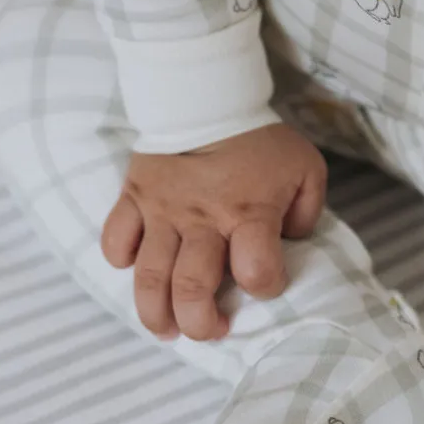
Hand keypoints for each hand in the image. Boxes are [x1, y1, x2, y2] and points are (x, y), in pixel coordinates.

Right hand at [102, 124, 326, 343]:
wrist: (208, 93)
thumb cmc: (260, 139)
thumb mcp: (305, 169)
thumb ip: (307, 213)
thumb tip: (291, 245)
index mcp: (249, 212)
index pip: (257, 271)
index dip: (266, 287)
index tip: (266, 283)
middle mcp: (202, 219)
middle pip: (192, 289)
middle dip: (200, 324)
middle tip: (208, 330)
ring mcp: (162, 210)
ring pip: (149, 276)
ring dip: (155, 312)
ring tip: (165, 330)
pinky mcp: (134, 196)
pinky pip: (115, 238)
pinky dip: (120, 260)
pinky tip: (133, 269)